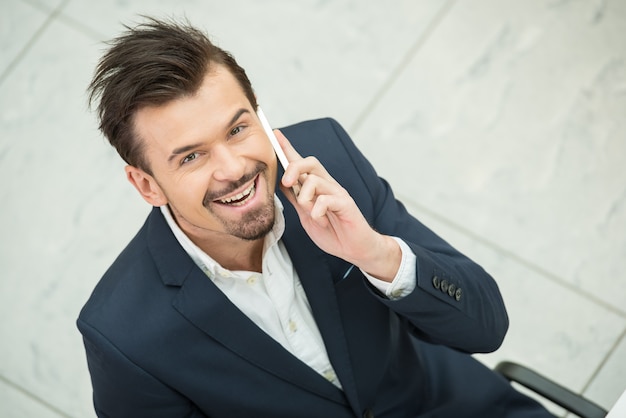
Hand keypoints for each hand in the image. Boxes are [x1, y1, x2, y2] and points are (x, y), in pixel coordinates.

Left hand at [275, 130, 400, 281]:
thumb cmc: (333, 231)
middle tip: (286, 183)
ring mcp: (338, 193)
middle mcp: (328, 185)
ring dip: (305, 198)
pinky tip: (321, 221)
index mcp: (318, 186)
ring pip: (315, 181)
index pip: (302, 162)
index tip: (275, 134)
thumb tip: (282, 183)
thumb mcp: (307, 215)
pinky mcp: (346, 204)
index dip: (288, 148)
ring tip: (309, 213)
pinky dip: (317, 212)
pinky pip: (326, 200)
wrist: (354, 249)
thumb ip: (296, 199)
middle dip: (294, 168)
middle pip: (310, 162)